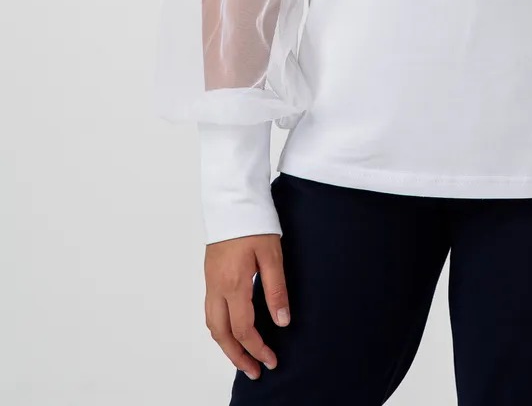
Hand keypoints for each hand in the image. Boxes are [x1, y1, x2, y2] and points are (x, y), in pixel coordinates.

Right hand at [204, 234, 290, 379]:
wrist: (231, 199)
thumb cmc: (254, 223)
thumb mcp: (272, 254)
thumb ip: (276, 289)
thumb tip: (282, 321)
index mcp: (234, 284)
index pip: (243, 329)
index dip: (257, 349)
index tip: (271, 361)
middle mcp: (217, 288)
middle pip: (222, 335)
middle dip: (238, 357)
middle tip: (255, 371)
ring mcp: (211, 282)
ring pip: (213, 325)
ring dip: (227, 345)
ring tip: (243, 357)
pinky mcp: (210, 275)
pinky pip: (211, 311)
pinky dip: (220, 328)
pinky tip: (232, 330)